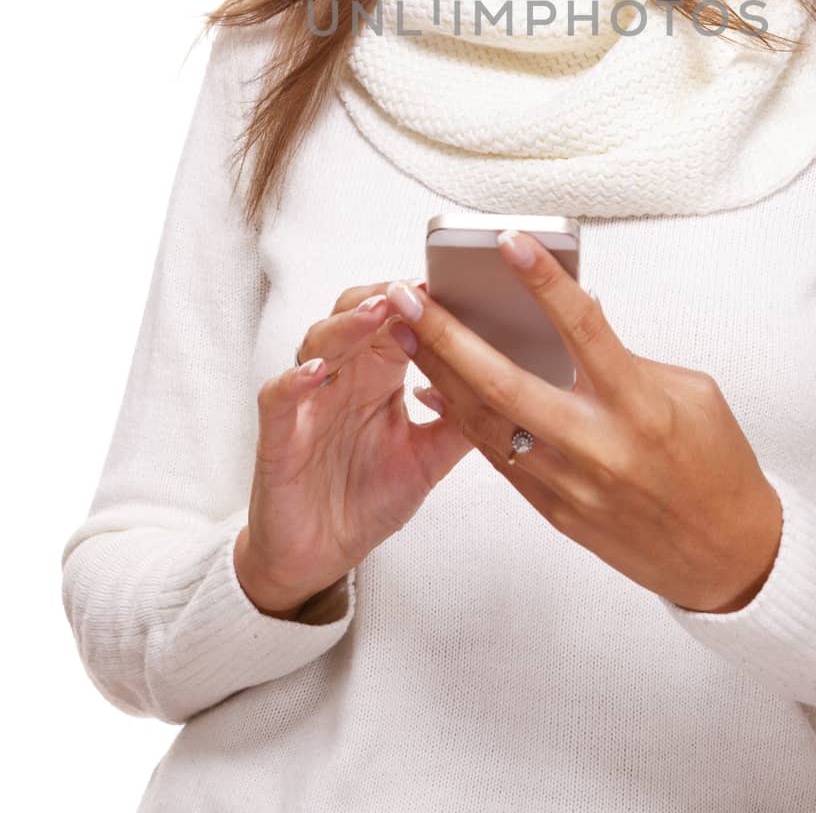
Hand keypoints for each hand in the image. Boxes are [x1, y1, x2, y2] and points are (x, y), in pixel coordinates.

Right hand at [238, 279, 474, 614]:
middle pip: (354, 313)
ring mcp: (308, 401)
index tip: (451, 281)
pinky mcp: (278, 434)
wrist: (317, 557)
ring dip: (347, 324)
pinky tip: (315, 371)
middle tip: (413, 286)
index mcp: (379, 376)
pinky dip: (293, 378)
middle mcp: (343, 377)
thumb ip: (462, 421)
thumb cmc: (365, 499)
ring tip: (376, 311)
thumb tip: (515, 389)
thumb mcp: (428, 459)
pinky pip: (277, 395)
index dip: (419, 300)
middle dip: (382, 295)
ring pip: (318, 341)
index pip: (397, 320)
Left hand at [382, 234, 783, 612]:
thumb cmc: (717, 464)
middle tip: (409, 297)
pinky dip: (461, 418)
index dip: (543, 280)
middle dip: (448, 335)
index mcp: (640, 404)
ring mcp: (570, 484)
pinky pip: (496, 458)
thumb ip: (629, 355)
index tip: (509, 242)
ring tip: (404, 333)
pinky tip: (433, 389)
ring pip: (485, 422)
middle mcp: (598, 444)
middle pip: (504, 381)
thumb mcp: (690, 392)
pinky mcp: (555, 512)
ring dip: (438, 374)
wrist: (727, 558)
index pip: (582, 327)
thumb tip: (582, 313)